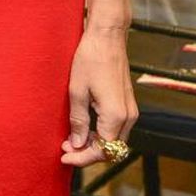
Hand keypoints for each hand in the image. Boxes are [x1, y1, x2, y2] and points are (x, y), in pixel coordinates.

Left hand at [61, 26, 137, 167]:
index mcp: (115, 116)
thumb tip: (76, 144)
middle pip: (112, 150)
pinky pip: (117, 129)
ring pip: (115, 141)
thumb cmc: (90, 59)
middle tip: (65, 150)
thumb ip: (78, 120)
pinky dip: (101, 134)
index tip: (64, 157)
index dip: (82, 158)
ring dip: (95, 145)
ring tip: (71, 140)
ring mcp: (131, 110)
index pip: (102, 151)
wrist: (107, 37)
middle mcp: (128, 117)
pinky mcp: (128, 104)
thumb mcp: (76, 91)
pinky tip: (84, 129)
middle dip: (88, 154)